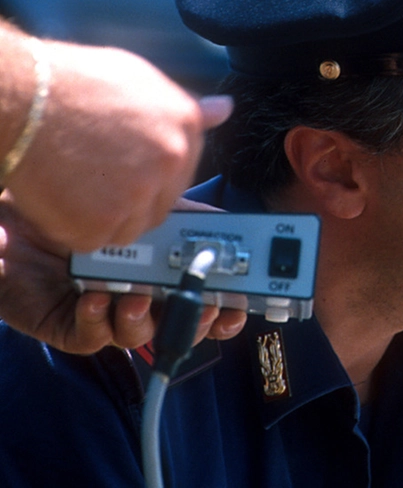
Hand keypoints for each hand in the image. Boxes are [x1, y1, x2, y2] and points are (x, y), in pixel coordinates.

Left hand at [0, 196, 246, 353]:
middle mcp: (141, 296)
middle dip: (195, 322)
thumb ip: (191, 218)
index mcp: (165, 272)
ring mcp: (108, 314)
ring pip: (138, 336)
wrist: (18, 215)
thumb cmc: (81, 208)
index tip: (238, 306)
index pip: (206, 300)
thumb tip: (234, 224)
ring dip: (143, 321)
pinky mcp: (72, 326)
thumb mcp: (149, 207)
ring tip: (136, 298)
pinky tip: (96, 298)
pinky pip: (92, 337)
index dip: (227, 310)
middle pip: (181, 326)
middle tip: (199, 307)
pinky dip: (98, 321)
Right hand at [3, 40, 232, 253]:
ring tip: (75, 183)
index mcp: (185, 126)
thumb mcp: (138, 79)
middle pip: (161, 203)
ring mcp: (139, 195)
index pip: (183, 169)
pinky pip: (96, 240)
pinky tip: (60, 197)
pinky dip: (75, 229)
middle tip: (94, 178)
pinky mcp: (103, 223)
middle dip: (132, 199)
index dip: (151, 173)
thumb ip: (183, 104)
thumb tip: (225, 109)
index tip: (126, 169)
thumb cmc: (71, 84)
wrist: (22, 99)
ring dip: (106, 217)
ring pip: (131, 227)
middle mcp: (172, 162)